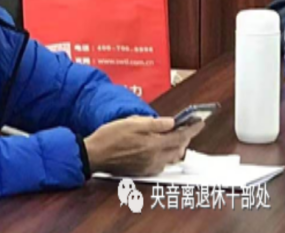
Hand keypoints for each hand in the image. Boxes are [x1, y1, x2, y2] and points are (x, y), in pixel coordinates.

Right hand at [84, 116, 204, 175]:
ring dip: (176, 147)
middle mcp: (155, 159)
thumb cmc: (110, 137)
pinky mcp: (143, 172)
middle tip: (186, 127)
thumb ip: (153, 123)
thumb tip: (171, 122)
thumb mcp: (131, 123)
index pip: (180, 136)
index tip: (200, 122)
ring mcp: (149, 167)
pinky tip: (158, 148)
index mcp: (153, 145)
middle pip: (179, 149)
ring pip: (171, 158)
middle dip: (185, 138)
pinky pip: (162, 164)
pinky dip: (166, 155)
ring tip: (174, 137)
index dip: (192, 128)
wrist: (94, 155)